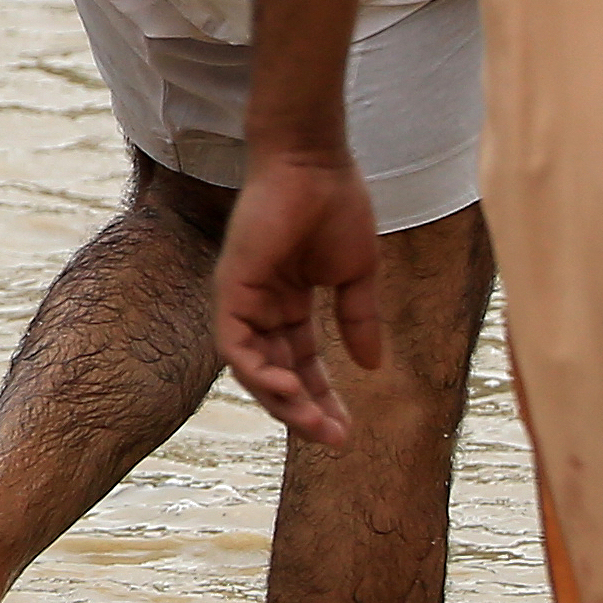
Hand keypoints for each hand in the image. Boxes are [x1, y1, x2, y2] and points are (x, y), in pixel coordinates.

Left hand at [214, 149, 386, 445]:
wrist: (315, 163)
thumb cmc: (336, 205)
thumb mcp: (355, 274)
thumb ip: (358, 318)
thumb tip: (371, 366)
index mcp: (290, 303)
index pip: (304, 364)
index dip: (324, 398)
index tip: (348, 430)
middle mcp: (262, 306)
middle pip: (279, 374)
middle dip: (305, 410)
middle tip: (334, 439)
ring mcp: (243, 297)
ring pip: (254, 368)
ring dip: (283, 401)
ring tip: (314, 424)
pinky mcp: (230, 287)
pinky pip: (235, 344)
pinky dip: (258, 372)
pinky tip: (288, 390)